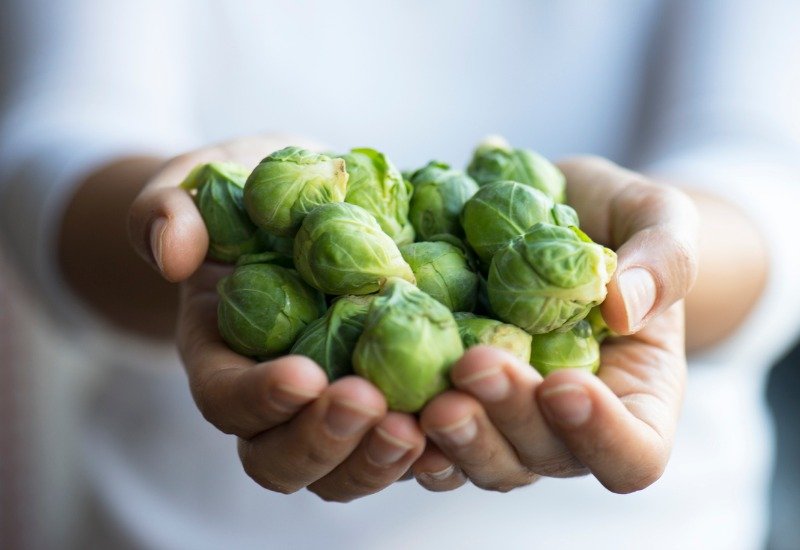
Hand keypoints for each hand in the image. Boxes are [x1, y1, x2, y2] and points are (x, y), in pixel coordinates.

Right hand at [127, 136, 424, 501]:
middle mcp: (275, 401)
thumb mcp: (196, 187)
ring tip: (421, 426)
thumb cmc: (241, 196)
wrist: (297, 210)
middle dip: (324, 442)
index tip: (303, 374)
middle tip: (369, 405)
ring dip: (380, 460)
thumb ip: (168, 210)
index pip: (226, 399)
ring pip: (346, 469)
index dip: (259, 398)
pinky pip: (407, 444)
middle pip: (284, 460)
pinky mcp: (387, 397)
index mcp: (221, 357)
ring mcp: (333, 406)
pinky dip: (433, 447)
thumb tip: (172, 251)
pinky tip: (463, 418)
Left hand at [412, 156, 697, 493]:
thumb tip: (624, 306)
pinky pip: (428, 435)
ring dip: (452, 438)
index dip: (602, 436)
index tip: (566, 385)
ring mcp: (504, 419)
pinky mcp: (452, 397)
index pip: (633, 453)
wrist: (555, 213)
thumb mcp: (658, 217)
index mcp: (633, 397)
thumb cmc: (619, 221)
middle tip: (474, 366)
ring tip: (426, 397)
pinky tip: (379, 396)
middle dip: (507, 419)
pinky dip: (404, 427)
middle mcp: (564, 425)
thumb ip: (663, 259)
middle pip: (541, 458)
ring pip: (480, 460)